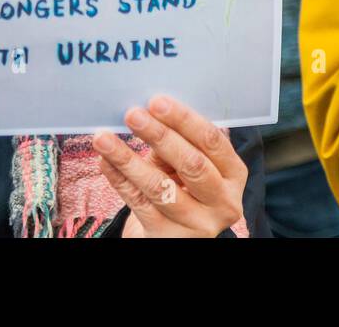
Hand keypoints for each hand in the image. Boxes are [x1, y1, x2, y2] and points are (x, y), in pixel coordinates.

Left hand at [93, 95, 246, 237]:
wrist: (175, 235)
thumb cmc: (184, 187)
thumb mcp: (191, 164)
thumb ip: (179, 142)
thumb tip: (147, 112)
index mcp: (233, 174)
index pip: (212, 141)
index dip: (184, 120)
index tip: (157, 101)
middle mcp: (223, 201)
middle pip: (191, 164)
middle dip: (159, 135)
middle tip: (133, 114)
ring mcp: (197, 224)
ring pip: (159, 186)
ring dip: (128, 159)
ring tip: (104, 138)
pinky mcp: (168, 237)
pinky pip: (138, 203)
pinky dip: (119, 179)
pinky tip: (105, 161)